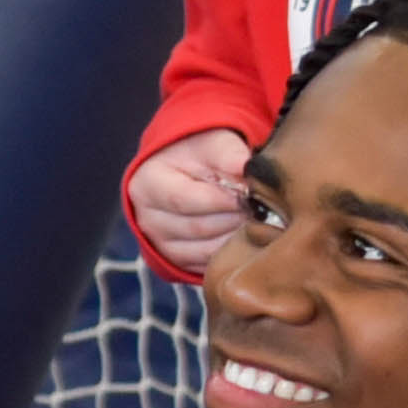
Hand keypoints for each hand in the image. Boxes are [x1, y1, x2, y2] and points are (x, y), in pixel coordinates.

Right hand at [128, 127, 250, 272]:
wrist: (188, 171)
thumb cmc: (199, 154)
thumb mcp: (212, 143)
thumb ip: (227, 153)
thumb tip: (246, 167)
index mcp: (147, 184)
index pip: (184, 199)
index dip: (220, 200)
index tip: (247, 194)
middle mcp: (146, 218)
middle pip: (197, 227)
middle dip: (233, 218)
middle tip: (260, 209)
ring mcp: (159, 243)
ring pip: (205, 250)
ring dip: (235, 237)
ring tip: (255, 221)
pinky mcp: (175, 260)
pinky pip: (207, 265)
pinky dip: (229, 253)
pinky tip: (244, 235)